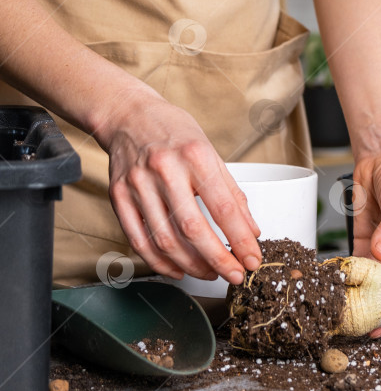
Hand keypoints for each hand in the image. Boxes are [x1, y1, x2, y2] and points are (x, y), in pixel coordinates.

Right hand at [97, 93, 261, 283]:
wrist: (128, 114)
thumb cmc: (175, 133)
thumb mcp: (210, 152)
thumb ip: (231, 192)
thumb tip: (250, 230)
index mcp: (195, 156)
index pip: (223, 207)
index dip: (240, 239)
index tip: (252, 259)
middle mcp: (165, 169)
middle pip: (193, 228)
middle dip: (218, 259)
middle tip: (234, 275)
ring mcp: (137, 184)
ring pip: (165, 239)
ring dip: (191, 265)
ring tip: (210, 273)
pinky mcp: (118, 196)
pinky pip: (139, 239)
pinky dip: (160, 262)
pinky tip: (178, 269)